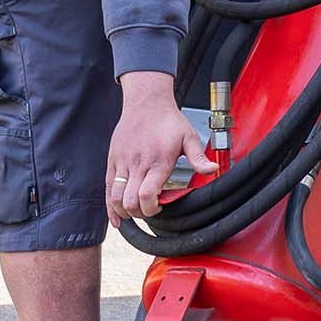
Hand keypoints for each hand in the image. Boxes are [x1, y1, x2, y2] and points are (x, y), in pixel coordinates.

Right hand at [106, 72, 217, 225]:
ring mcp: (122, 163)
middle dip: (140, 213)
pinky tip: (116, 218)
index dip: (152, 209)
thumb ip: (198, 157)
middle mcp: (137, 164)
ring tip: (135, 211)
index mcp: (157, 162)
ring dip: (124, 211)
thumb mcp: (189, 137)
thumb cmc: (168, 120)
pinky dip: (110, 207)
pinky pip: (107, 188)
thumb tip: (213, 170)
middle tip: (149, 209)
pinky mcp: (113, 160)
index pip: (147, 196)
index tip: (160, 208)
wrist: (146, 102)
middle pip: (130, 202)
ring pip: (115, 198)